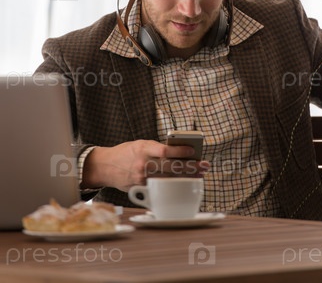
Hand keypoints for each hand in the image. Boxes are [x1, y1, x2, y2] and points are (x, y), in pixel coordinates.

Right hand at [82, 140, 209, 191]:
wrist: (105, 166)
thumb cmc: (127, 152)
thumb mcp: (140, 144)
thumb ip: (157, 149)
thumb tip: (180, 154)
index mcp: (143, 148)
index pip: (164, 150)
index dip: (179, 152)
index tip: (193, 151)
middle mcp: (142, 163)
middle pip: (170, 167)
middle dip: (190, 167)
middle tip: (205, 165)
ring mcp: (141, 178)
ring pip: (168, 179)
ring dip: (186, 177)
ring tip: (200, 174)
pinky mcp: (140, 189)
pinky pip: (159, 188)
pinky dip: (173, 185)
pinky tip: (185, 184)